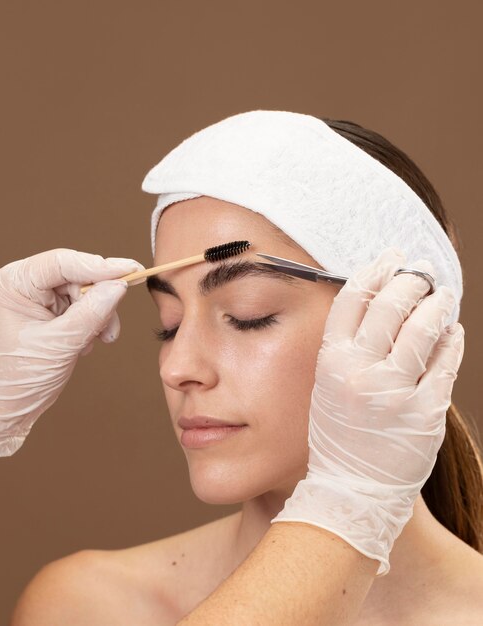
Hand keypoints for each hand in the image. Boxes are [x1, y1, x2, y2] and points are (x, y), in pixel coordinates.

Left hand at [0, 248, 144, 456]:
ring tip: (97, 340)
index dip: (99, 266)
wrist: (6, 409)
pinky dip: (92, 324)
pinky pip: (84, 307)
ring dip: (98, 316)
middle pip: (78, 276)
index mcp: (14, 283)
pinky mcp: (51, 313)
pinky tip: (86, 343)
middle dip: (99, 301)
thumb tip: (119, 286)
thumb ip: (91, 313)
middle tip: (109, 326)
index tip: (129, 270)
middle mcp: (25, 284)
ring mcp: (39, 298)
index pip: (62, 262)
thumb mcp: (59, 344)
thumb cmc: (15, 378)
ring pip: (86, 292)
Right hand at [272, 247, 463, 575]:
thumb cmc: (337, 435)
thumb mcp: (326, 386)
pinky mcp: (425, 413)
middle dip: (410, 280)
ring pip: (423, 328)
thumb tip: (378, 304)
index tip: (390, 257)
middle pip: (391, 305)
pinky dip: (451, 340)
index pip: (353, 299)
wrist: (350, 489)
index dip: (374, 270)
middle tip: (421, 272)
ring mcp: (394, 392)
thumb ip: (346, 349)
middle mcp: (360, 372)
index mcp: (331, 362)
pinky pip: (445, 364)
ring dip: (436, 303)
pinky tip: (452, 330)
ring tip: (442, 294)